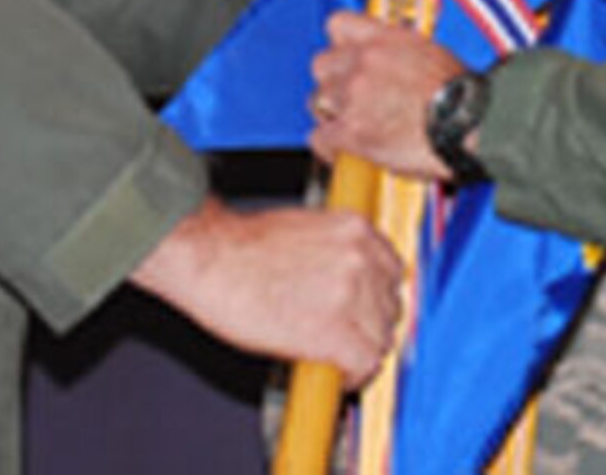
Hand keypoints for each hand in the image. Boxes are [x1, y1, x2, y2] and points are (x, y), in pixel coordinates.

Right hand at [131, 196, 402, 385]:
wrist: (210, 257)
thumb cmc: (243, 245)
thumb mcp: (308, 228)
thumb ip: (340, 250)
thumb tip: (353, 281)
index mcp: (356, 228)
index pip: (394, 273)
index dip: (378, 299)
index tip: (367, 313)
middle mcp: (361, 258)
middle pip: (391, 309)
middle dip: (371, 326)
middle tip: (348, 337)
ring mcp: (351, 295)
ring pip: (381, 340)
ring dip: (362, 352)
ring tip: (338, 357)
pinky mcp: (334, 332)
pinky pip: (365, 365)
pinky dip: (353, 376)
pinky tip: (334, 373)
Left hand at [308, 11, 464, 179]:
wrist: (469, 125)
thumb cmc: (462, 96)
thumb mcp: (432, 53)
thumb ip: (401, 51)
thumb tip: (392, 59)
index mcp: (385, 38)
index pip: (338, 24)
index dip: (339, 43)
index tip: (345, 55)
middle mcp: (364, 61)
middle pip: (321, 64)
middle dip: (332, 80)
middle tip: (347, 95)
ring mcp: (354, 95)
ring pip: (317, 100)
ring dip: (331, 113)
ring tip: (348, 123)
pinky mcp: (351, 131)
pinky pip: (320, 137)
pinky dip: (329, 147)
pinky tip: (342, 151)